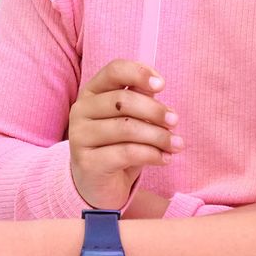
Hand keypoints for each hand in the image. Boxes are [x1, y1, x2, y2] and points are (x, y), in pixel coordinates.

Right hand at [68, 59, 177, 210]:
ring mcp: (80, 137)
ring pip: (127, 128)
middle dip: (155, 110)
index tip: (162, 85)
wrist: (97, 185)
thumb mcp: (130, 119)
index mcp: (91, 92)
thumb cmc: (117, 145)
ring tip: (176, 144)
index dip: (139, 73)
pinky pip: (126, 153)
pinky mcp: (87, 162)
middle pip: (122, 101)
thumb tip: (156, 87)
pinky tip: (165, 158)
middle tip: (175, 121)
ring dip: (158, 136)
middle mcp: (80, 111)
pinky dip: (152, 154)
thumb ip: (141, 100)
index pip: (114, 71)